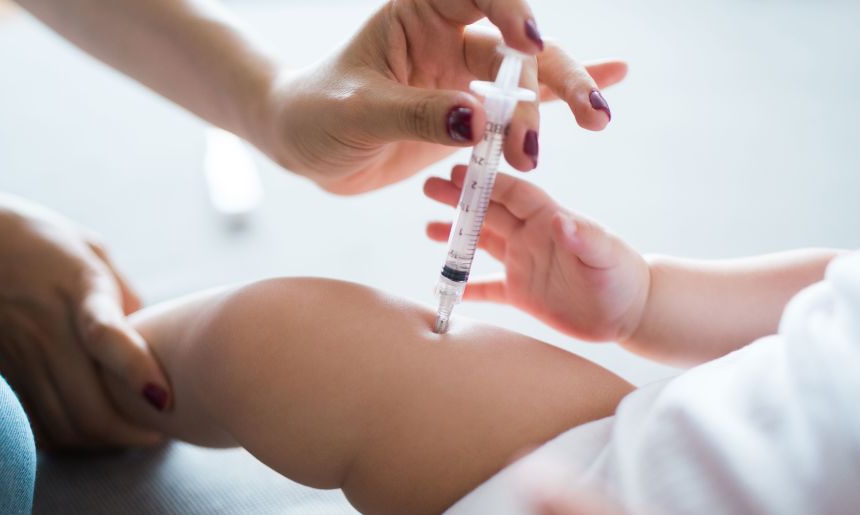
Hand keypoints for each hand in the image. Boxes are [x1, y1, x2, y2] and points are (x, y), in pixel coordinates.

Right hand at [0, 186, 170, 448]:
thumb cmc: (37, 241)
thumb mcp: (91, 250)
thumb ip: (124, 293)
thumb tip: (152, 336)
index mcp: (79, 287)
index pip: (106, 336)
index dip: (136, 370)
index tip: (163, 398)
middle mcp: (47, 328)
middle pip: (89, 408)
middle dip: (132, 434)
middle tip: (158, 433)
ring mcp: (19, 357)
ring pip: (64, 427)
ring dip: (104, 443)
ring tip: (131, 436)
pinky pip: (36, 425)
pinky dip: (68, 439)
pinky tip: (87, 431)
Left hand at [261, 0, 626, 193]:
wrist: (303, 144)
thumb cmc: (317, 114)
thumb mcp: (356, 112)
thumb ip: (414, 114)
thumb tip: (478, 123)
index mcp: (416, 16)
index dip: (508, 11)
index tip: (527, 43)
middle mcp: (447, 38)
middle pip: (514, 45)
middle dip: (551, 74)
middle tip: (585, 111)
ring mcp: (462, 77)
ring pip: (525, 79)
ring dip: (561, 98)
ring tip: (595, 121)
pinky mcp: (468, 116)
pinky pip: (519, 108)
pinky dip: (557, 104)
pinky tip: (604, 95)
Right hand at [423, 165, 648, 341]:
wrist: (631, 312)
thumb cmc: (622, 277)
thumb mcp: (605, 255)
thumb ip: (583, 237)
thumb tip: (559, 220)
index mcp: (548, 219)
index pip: (512, 193)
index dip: (487, 181)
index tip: (459, 171)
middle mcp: (530, 236)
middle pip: (488, 212)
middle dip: (459, 199)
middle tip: (428, 187)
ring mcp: (524, 263)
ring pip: (481, 243)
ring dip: (455, 235)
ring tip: (427, 228)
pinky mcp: (522, 293)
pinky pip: (486, 287)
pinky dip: (465, 286)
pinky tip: (442, 285)